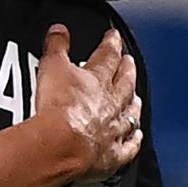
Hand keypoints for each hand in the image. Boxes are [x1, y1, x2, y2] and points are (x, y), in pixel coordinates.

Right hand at [34, 25, 142, 181]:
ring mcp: (115, 128)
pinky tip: (136, 138)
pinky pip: (129, 147)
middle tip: (130, 62)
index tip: (114, 37)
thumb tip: (59, 31)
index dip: (112, 44)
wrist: (62, 144)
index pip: (109, 55)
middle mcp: (112, 102)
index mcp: (98, 78)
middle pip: (125, 82)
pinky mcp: (112, 154)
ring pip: (130, 113)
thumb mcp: (51, 66)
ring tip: (136, 98)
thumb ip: (57, 47)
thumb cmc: (57, 108)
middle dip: (128, 70)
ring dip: (134, 104)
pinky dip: (134, 141)